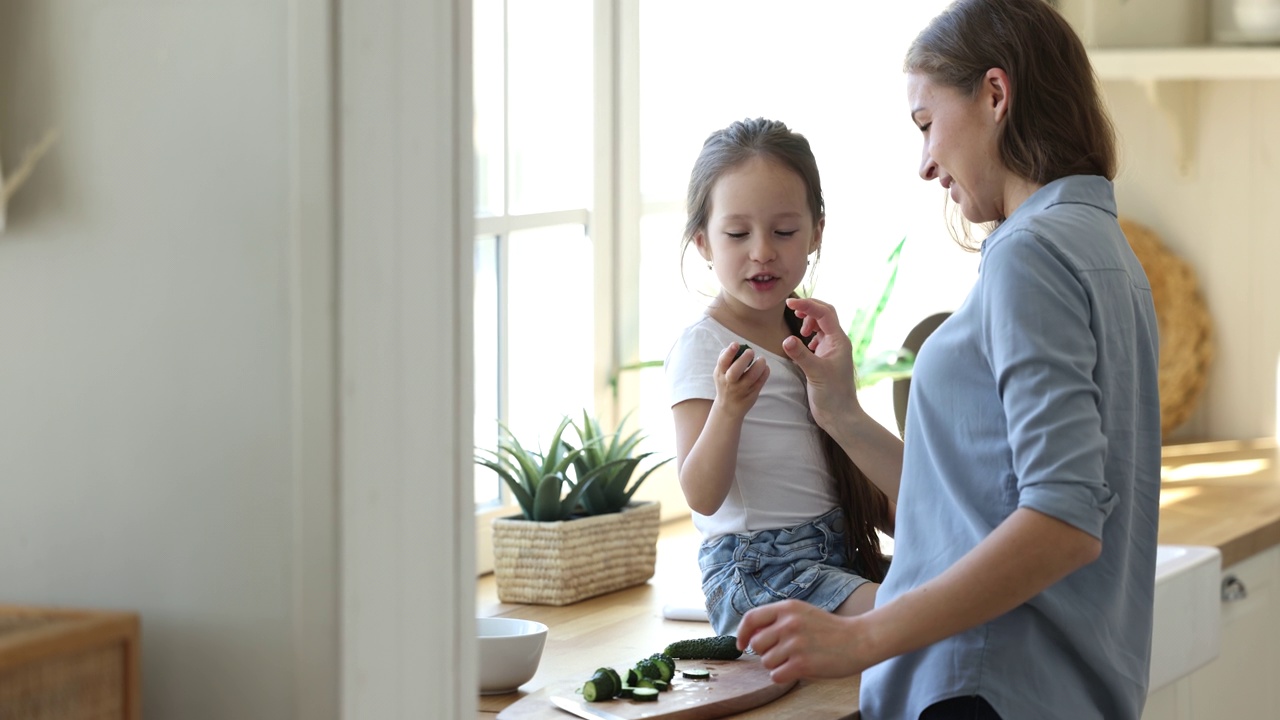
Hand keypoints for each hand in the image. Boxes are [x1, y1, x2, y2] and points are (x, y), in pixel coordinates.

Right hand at [713, 343, 768, 417]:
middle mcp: (729, 382)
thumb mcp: (721, 373)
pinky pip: (760, 382)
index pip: (723, 362)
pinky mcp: (752, 394)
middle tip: (751, 351)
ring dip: (758, 365)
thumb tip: (738, 346)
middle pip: (735, 371)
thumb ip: (727, 360)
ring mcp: (741, 389)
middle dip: (743, 359)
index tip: (736, 344)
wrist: (728, 408)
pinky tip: (765, 367)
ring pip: (751, 377)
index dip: (729, 352)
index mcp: (720, 374)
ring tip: (762, 359)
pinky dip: (764, 373)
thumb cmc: (726, 384)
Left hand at [736, 600, 876, 683]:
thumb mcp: (802, 613)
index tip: (741, 644)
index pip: (751, 618)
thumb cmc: (830, 629)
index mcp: (787, 608)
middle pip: (756, 644)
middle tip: (784, 652)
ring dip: (777, 665)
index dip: (742, 633)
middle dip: (766, 652)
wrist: (859, 640)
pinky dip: (784, 676)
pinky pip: (776, 675)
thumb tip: (750, 635)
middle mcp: (789, 623)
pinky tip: (798, 670)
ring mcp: (795, 643)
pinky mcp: (802, 663)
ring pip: (766, 661)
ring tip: (797, 659)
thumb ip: (778, 619)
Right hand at [782, 297, 861, 431]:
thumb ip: (800, 355)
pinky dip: (808, 334)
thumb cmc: (832, 395)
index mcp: (838, 341)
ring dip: (809, 321)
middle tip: (792, 309)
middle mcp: (837, 342)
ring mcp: (831, 350)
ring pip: (822, 325)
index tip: (789, 304)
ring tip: (800, 331)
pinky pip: (818, 337)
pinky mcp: (825, 358)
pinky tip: (802, 343)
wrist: (839, 415)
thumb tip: (786, 339)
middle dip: (809, 308)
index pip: (824, 313)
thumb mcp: (815, 373)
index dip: (807, 305)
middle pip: (825, 314)